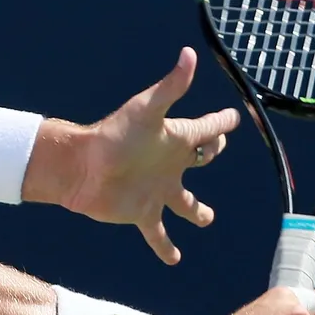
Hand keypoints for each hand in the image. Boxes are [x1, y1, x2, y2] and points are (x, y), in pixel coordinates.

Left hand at [62, 47, 239, 263]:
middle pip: (199, 161)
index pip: (207, 130)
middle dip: (210, 155)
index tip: (234, 118)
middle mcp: (170, 165)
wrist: (81, 167)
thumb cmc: (114, 134)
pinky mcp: (143, 213)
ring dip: (197, 212)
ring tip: (206, 218)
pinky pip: (159, 235)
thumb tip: (189, 54)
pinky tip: (174, 260)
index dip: (221, 123)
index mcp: (175, 139)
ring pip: (186, 204)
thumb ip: (171, 86)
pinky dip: (166, 248)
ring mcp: (158, 191)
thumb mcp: (147, 109)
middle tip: (216, 150)